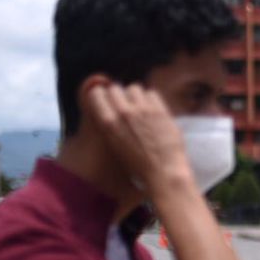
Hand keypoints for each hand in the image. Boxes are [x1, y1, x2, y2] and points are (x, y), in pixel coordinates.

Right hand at [82, 81, 194, 195]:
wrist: (163, 172)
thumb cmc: (138, 164)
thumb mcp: (114, 144)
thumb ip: (110, 123)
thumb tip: (110, 108)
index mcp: (107, 122)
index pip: (96, 93)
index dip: (102, 95)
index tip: (107, 100)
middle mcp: (123, 112)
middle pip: (115, 88)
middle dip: (119, 95)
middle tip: (127, 106)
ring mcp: (142, 109)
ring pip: (134, 88)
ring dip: (136, 96)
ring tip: (141, 108)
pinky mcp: (160, 110)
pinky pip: (151, 93)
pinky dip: (151, 99)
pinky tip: (154, 111)